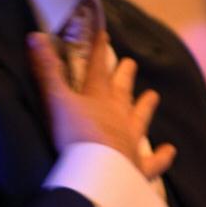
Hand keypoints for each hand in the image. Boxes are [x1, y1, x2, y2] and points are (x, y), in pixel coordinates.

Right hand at [27, 31, 174, 179]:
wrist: (98, 171)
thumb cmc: (74, 134)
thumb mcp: (56, 100)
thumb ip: (47, 71)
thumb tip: (35, 36)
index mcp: (99, 99)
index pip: (99, 69)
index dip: (100, 51)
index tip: (105, 35)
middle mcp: (119, 116)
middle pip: (122, 92)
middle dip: (124, 76)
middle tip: (131, 62)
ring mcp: (131, 141)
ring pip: (140, 119)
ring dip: (145, 106)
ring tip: (154, 95)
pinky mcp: (138, 166)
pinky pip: (154, 161)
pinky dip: (162, 156)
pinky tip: (171, 150)